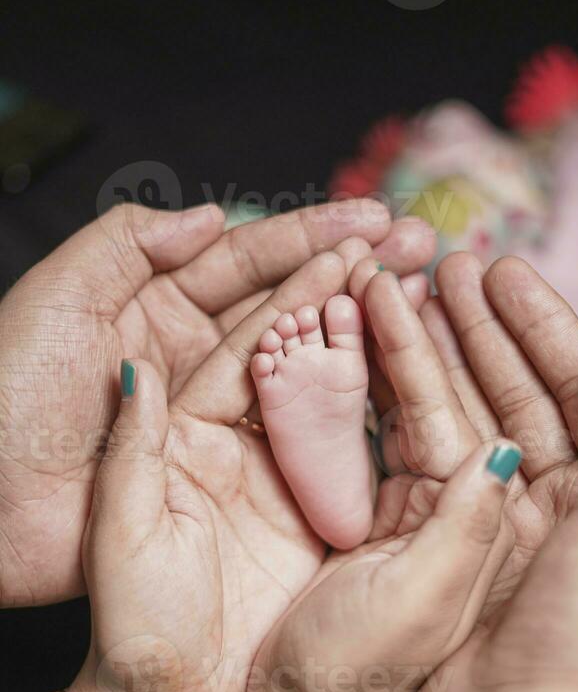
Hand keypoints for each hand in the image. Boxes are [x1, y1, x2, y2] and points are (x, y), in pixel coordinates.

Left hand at [0, 201, 434, 606]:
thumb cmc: (7, 391)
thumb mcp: (60, 295)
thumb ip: (132, 243)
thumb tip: (215, 216)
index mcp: (155, 306)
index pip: (248, 261)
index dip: (312, 237)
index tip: (374, 220)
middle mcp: (194, 357)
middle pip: (288, 308)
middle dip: (355, 276)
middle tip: (421, 250)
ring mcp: (213, 417)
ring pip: (298, 370)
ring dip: (358, 338)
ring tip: (418, 307)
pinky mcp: (222, 475)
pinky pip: (288, 438)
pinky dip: (337, 416)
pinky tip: (386, 390)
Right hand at [419, 253, 577, 613]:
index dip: (540, 324)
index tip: (498, 271)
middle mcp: (565, 500)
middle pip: (520, 390)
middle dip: (485, 328)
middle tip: (445, 268)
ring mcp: (502, 521)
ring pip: (468, 417)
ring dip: (442, 356)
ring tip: (409, 297)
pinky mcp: (449, 545)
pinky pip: (428, 460)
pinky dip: (409, 411)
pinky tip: (390, 368)